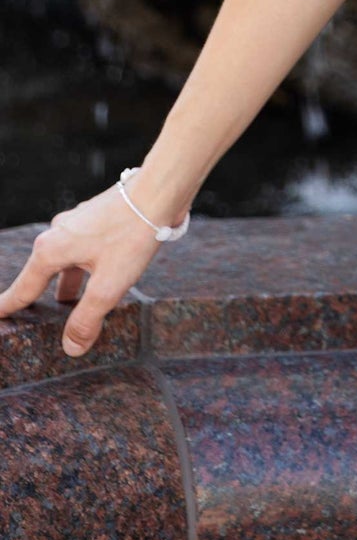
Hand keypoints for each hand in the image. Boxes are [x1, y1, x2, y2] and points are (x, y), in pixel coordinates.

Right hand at [0, 181, 181, 357]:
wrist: (158, 190)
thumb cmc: (131, 234)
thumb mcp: (108, 286)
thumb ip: (87, 319)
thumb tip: (71, 348)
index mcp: (51, 250)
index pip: (23, 288)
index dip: (8, 306)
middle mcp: (58, 233)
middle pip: (42, 274)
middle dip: (38, 296)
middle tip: (30, 316)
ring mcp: (78, 223)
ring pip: (65, 261)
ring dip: (65, 283)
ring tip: (66, 303)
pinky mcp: (96, 219)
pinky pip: (81, 249)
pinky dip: (82, 267)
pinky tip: (96, 275)